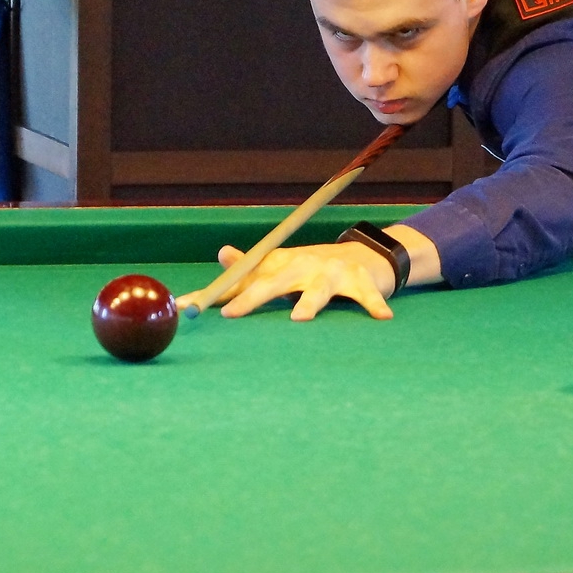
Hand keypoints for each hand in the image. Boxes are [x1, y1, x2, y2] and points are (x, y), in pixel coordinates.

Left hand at [181, 242, 396, 321]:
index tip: (190, 307)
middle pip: (273, 284)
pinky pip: (367, 295)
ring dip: (310, 302)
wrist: (363, 254)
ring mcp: (331, 273)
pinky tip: (382, 317)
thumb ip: (248, 270)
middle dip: (251, 298)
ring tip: (301, 318)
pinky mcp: (361, 280)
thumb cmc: (311, 268)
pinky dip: (374, 304)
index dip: (215, 294)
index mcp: (278, 266)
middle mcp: (301, 266)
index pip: (241, 280)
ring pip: (319, 290)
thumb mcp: (278, 267)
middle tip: (232, 314)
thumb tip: (220, 255)